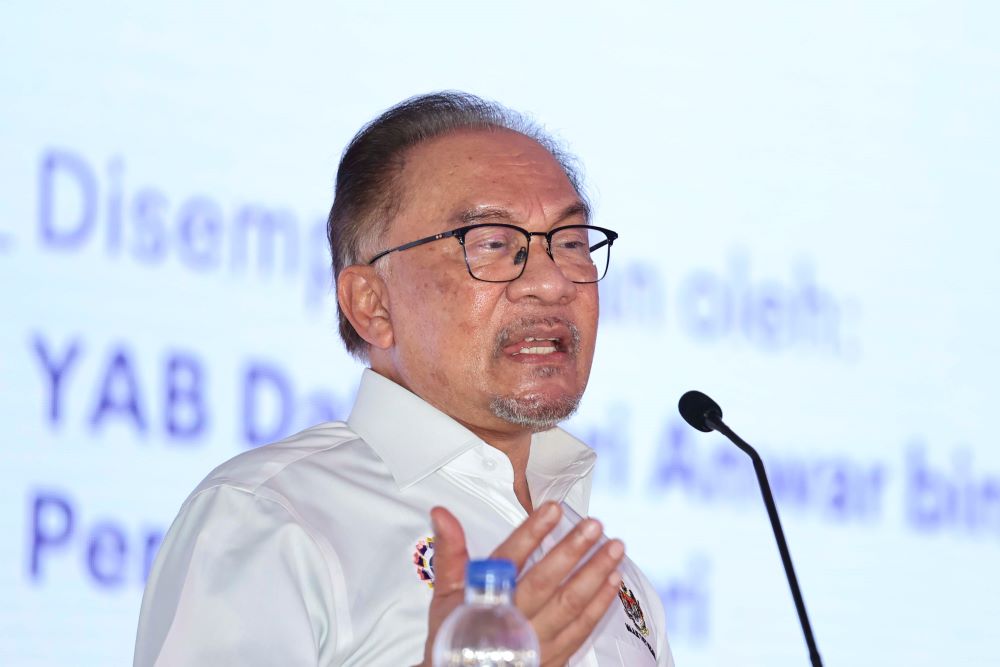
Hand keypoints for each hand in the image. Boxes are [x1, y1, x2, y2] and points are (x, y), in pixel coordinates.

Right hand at [415, 502, 624, 666]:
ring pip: (570, 604)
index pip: (509, 561)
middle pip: (545, 581)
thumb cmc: (456, 634)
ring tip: (614, 547)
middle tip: (594, 525)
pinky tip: (613, 580)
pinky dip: (600, 604)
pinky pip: (582, 629)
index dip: (530, 534)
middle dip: (572, 551)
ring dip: (594, 573)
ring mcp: (536, 641)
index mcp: (485, 599)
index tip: (551, 510)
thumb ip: (450, 552)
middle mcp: (513, 620)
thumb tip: (442, 514)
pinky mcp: (555, 656)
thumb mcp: (446, 595)